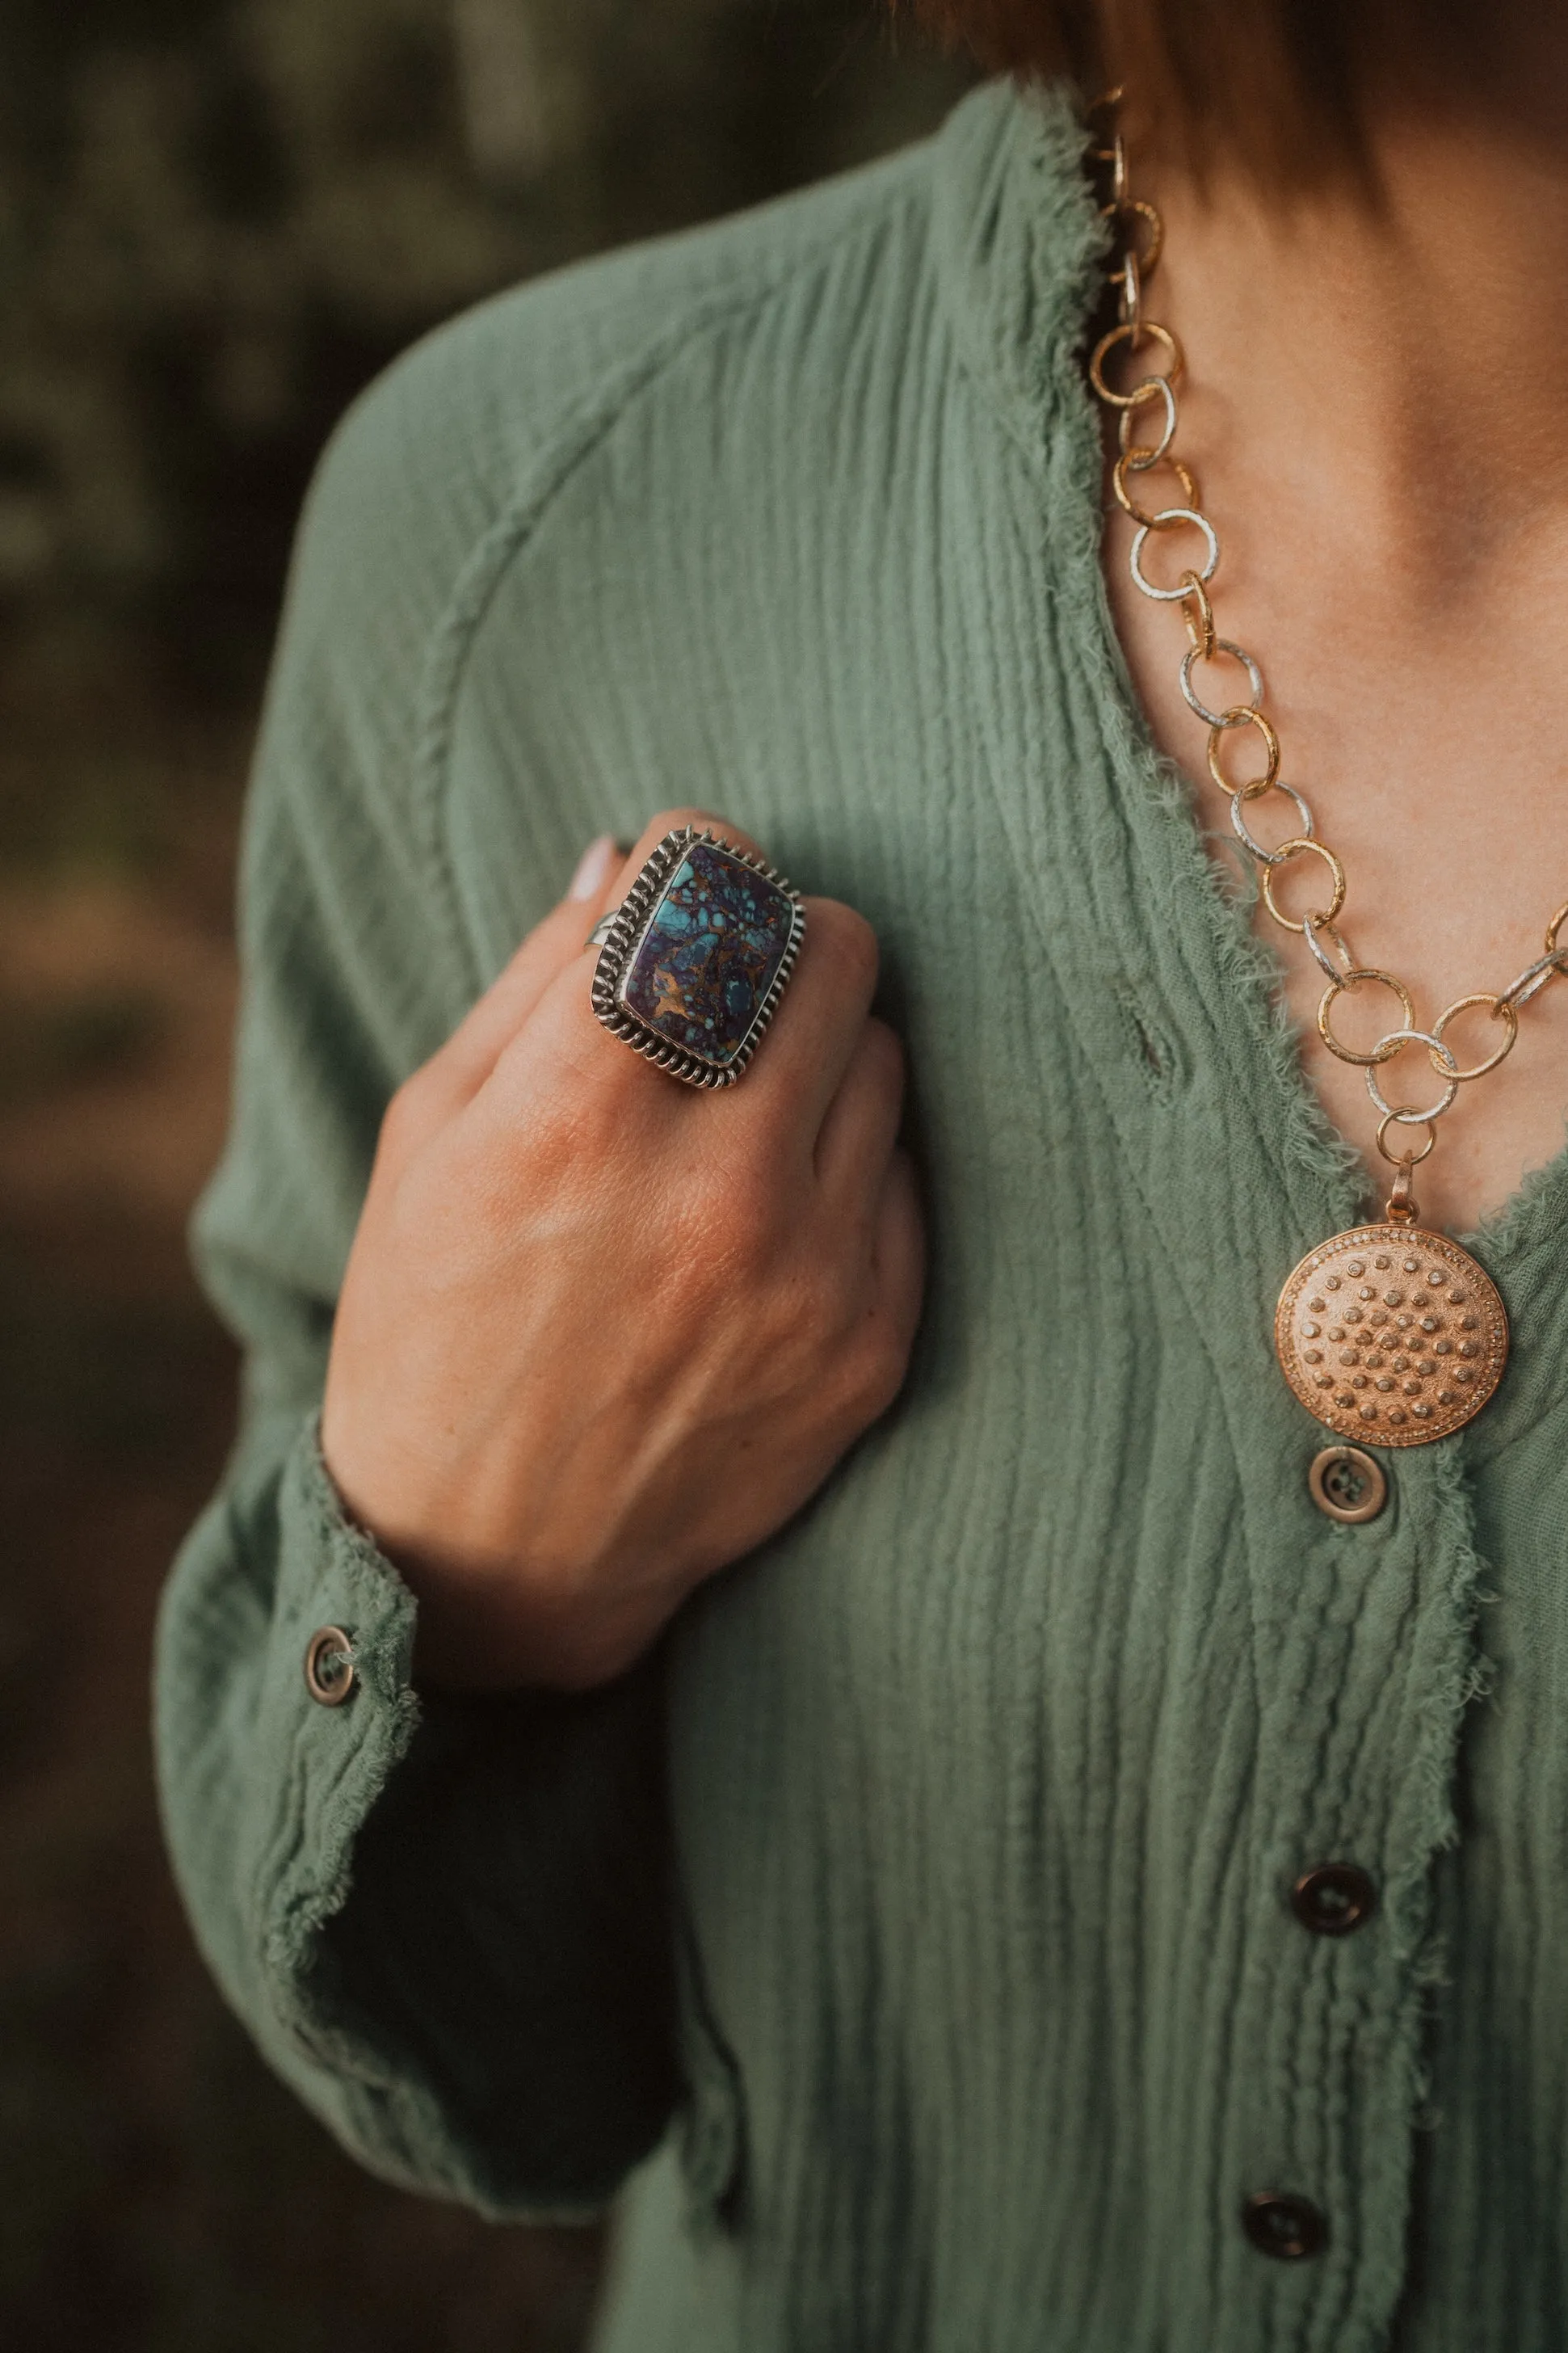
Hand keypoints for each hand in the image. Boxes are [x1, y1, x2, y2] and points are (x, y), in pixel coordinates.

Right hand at [320, 811, 924, 1690]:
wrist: (490, 1557)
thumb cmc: (431, 1324)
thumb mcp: (428, 1140)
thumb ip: (533, 984)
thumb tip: (632, 858)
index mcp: (573, 1116)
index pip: (709, 883)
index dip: (703, 854)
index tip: (689, 878)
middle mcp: (711, 1187)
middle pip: (829, 945)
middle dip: (777, 934)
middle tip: (728, 979)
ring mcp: (809, 1272)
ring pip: (882, 1049)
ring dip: (818, 1046)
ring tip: (738, 1108)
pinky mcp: (870, 1344)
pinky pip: (905, 1170)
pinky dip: (848, 1156)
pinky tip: (773, 1202)